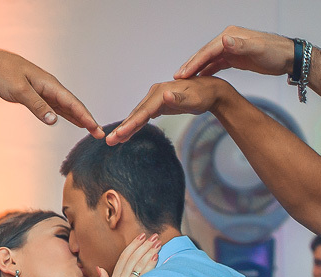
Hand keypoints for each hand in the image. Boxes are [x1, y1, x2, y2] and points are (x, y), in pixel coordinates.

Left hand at [0, 50, 101, 137]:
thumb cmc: (4, 74)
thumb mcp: (20, 91)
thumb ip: (37, 106)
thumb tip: (53, 120)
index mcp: (50, 84)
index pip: (72, 103)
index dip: (86, 117)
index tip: (96, 129)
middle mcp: (52, 88)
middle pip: (74, 106)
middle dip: (88, 120)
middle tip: (100, 135)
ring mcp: (47, 92)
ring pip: (68, 107)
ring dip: (81, 119)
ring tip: (93, 131)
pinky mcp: (40, 96)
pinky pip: (59, 107)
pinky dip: (69, 115)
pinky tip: (76, 122)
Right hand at [100, 234, 160, 276]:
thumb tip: (99, 268)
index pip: (124, 258)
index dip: (133, 245)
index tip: (141, 237)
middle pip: (133, 258)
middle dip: (144, 245)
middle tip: (154, 237)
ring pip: (139, 264)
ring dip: (149, 252)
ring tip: (158, 243)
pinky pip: (145, 275)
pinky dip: (151, 265)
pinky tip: (157, 257)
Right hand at [107, 76, 230, 144]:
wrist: (211, 91)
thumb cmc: (204, 95)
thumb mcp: (195, 99)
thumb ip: (179, 98)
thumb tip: (165, 96)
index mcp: (160, 92)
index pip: (142, 112)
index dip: (131, 124)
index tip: (120, 134)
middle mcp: (155, 94)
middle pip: (136, 114)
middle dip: (123, 128)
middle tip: (109, 141)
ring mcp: (155, 99)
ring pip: (137, 116)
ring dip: (125, 128)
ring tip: (113, 140)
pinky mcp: (158, 105)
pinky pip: (143, 117)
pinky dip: (134, 125)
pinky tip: (127, 133)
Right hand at [175, 26, 295, 79]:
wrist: (287, 57)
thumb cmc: (275, 53)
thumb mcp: (258, 50)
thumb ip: (240, 46)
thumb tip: (223, 41)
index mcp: (230, 36)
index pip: (207, 51)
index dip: (194, 63)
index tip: (182, 74)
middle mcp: (228, 40)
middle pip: (204, 54)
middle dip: (190, 66)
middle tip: (176, 78)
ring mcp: (230, 48)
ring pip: (208, 60)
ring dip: (196, 69)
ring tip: (184, 80)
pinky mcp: (234, 57)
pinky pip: (216, 64)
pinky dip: (207, 71)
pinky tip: (199, 79)